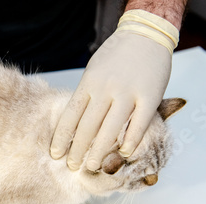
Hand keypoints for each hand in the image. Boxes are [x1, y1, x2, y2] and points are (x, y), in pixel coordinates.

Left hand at [50, 10, 177, 171]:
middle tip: (72, 166)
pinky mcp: (150, 97)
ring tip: (91, 166)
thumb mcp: (93, 71)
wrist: (146, 34)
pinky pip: (139, 125)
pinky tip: (123, 153)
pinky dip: (130, 141)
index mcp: (89, 83)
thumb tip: (74, 124)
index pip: (70, 116)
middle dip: (77, 150)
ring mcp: (128, 93)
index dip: (62, 137)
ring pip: (110, 129)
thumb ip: (86, 95)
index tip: (56, 154)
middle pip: (88, 126)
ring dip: (99, 151)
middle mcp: (106, 89)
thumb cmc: (115, 56)